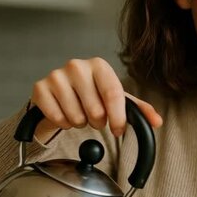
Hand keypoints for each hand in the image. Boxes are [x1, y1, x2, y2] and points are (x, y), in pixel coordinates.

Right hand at [30, 57, 162, 140]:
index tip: (119, 130)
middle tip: (95, 118)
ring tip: (80, 114)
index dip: (118, 117)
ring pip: (76, 117)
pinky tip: (64, 114)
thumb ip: (138, 109)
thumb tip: (157, 121)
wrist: (60, 94)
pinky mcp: (40, 88)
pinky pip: (57, 119)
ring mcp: (57, 76)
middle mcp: (77, 66)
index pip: (113, 94)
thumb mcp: (117, 99)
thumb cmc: (92, 94)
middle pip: (96, 110)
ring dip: (81, 123)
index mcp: (100, 65)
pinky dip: (63, 124)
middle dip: (98, 122)